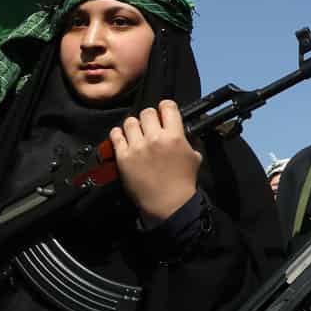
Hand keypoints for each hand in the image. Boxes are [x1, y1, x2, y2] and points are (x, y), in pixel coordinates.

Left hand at [111, 100, 201, 224]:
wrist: (168, 203)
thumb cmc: (183, 182)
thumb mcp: (195, 157)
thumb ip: (188, 140)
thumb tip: (182, 130)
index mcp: (175, 136)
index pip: (167, 107)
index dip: (166, 107)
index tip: (164, 113)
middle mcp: (155, 138)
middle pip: (147, 112)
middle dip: (150, 117)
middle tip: (151, 126)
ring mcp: (137, 147)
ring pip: (130, 121)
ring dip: (134, 125)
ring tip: (137, 133)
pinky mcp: (123, 157)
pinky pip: (115, 135)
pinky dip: (119, 134)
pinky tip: (124, 138)